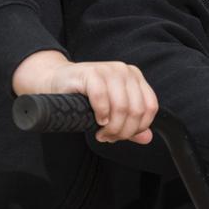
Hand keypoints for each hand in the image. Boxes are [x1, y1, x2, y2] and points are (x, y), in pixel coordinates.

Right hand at [11, 50, 157, 144]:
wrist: (58, 81)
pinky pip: (102, 99)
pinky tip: (96, 120)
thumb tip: (147, 138)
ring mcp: (109, 70)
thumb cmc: (86, 97)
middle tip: (108, 137)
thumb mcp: (113, 110)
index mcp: (135, 77)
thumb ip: (131, 124)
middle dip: (123, 131)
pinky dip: (101, 115)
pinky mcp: (91, 73)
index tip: (122, 136)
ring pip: (122, 107)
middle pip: (136, 110)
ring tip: (101, 133)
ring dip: (112, 128)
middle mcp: (125, 71)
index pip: (150, 107)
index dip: (138, 128)